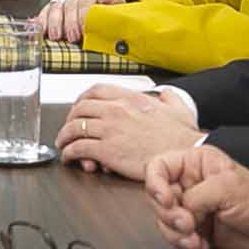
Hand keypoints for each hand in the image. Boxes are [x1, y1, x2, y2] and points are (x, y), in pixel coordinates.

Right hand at [37, 0, 125, 43]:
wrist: (103, 3)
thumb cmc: (110, 5)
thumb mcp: (118, 2)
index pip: (85, 1)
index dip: (83, 16)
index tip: (84, 29)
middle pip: (68, 5)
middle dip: (69, 23)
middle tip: (71, 37)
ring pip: (55, 7)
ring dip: (54, 23)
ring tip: (56, 36)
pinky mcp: (54, 5)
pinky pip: (45, 11)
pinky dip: (41, 20)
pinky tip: (39, 28)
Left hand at [53, 85, 200, 180]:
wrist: (185, 154)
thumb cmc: (182, 137)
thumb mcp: (178, 108)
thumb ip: (168, 98)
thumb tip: (165, 94)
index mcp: (131, 99)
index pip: (96, 90)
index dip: (82, 99)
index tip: (78, 107)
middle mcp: (117, 110)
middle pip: (81, 108)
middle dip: (70, 118)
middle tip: (69, 128)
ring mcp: (110, 129)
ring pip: (74, 128)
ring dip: (64, 136)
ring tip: (63, 144)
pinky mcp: (107, 150)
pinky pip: (78, 148)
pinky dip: (69, 153)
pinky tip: (69, 158)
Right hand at [144, 146, 248, 248]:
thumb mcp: (227, 189)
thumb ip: (195, 197)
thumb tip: (179, 213)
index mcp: (195, 164)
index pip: (158, 167)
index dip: (155, 184)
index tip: (167, 201)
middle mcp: (190, 184)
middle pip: (157, 198)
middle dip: (169, 215)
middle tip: (188, 224)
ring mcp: (193, 208)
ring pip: (164, 222)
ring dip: (177, 235)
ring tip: (196, 240)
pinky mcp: (197, 230)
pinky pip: (177, 239)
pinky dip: (186, 245)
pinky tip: (203, 247)